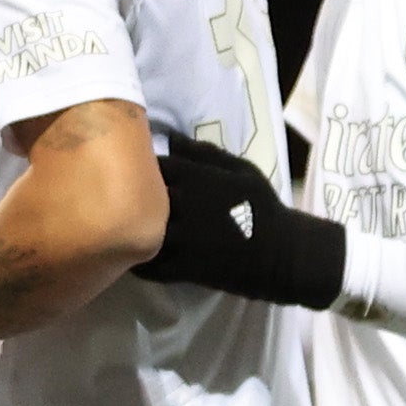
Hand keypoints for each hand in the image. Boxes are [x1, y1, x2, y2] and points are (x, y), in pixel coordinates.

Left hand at [138, 134, 345, 308]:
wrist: (281, 253)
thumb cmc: (261, 207)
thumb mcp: (240, 169)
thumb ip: (204, 153)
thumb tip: (169, 137)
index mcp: (197, 178)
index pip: (152, 165)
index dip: (140, 165)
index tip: (136, 169)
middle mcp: (184, 206)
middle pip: (138, 195)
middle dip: (129, 195)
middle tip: (124, 196)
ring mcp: (182, 239)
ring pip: (139, 231)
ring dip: (129, 229)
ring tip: (125, 227)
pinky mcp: (183, 268)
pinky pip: (148, 266)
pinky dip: (137, 261)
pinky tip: (135, 254)